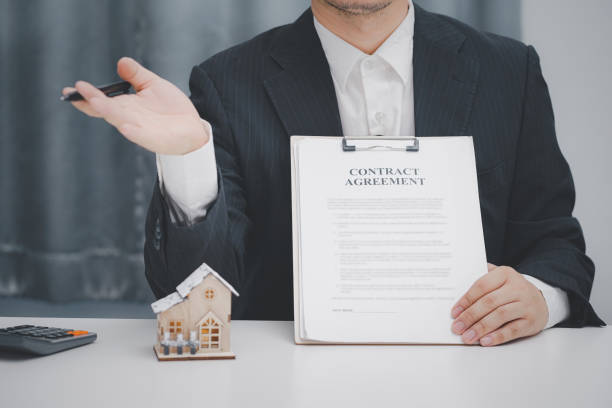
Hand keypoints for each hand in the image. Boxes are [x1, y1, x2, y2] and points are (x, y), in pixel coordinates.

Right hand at [62, 57, 207, 154]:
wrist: (192, 127)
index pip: (101, 100)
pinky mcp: (153, 139)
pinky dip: (132, 132)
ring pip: (120, 121)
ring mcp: (140, 129)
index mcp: (126, 105)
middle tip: (78, 92)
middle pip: (106, 110)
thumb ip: (137, 75)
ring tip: (96, 102)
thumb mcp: (153, 85)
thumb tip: (121, 62)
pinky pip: (140, 136)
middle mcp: (129, 117)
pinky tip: (125, 126)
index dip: (87, 95)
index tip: (73, 88)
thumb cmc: (171, 108)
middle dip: (92, 102)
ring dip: (108, 112)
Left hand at [450, 264, 548, 345]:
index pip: (482, 286)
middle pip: (489, 302)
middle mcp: (517, 288)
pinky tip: (484, 341)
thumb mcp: (500, 279)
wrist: (542, 300)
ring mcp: (526, 305)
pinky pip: (512, 330)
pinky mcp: (531, 322)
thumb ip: (481, 279)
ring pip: (500, 316)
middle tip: (457, 327)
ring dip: (481, 328)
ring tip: (467, 337)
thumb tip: (456, 288)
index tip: (454, 312)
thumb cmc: (512, 290)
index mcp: (505, 274)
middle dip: (470, 316)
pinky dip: (497, 337)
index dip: (466, 300)